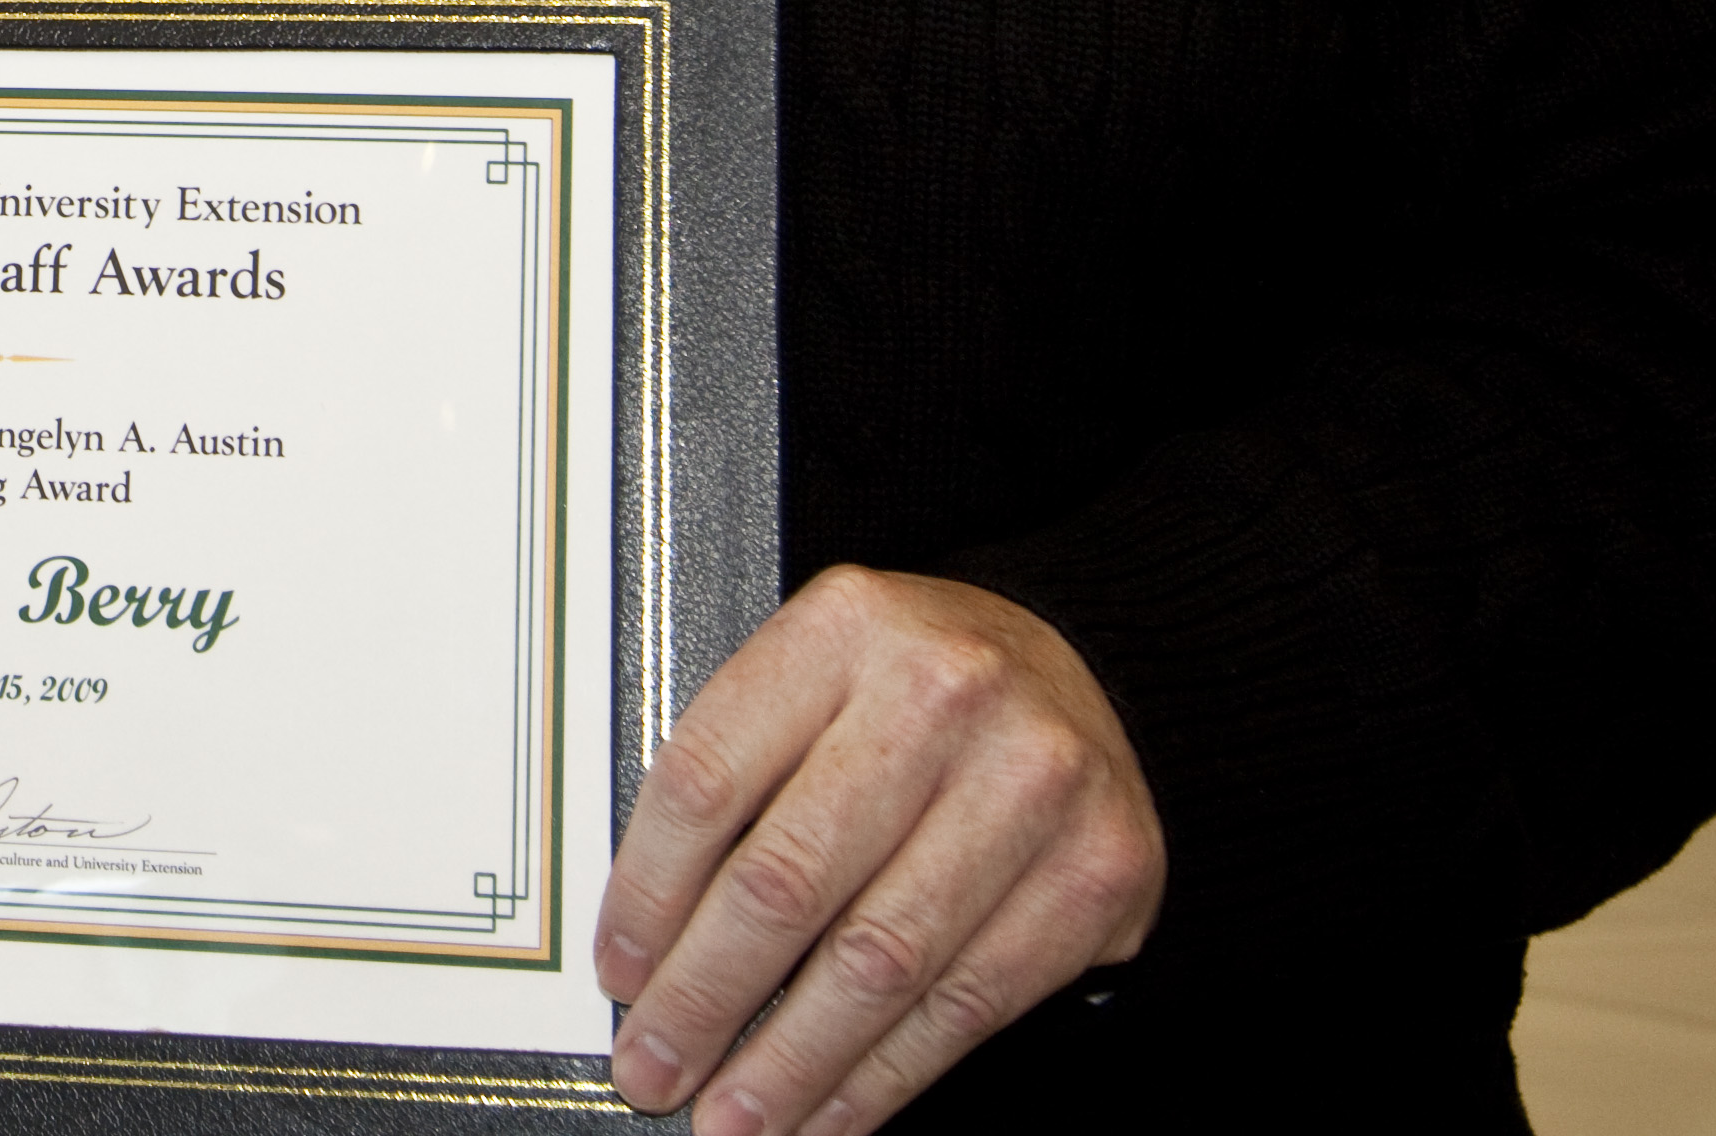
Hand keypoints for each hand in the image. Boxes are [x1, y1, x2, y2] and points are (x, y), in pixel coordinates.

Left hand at [591, 568, 1162, 1133]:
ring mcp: (1033, 782)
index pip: (709, 778)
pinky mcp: (1098, 871)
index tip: (618, 973)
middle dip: (706, 999)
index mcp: (844, 628)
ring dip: (792, 1063)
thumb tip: (646, 940)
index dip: (647, 894)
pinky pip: (965, 1004)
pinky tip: (830, 1111)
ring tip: (734, 1117)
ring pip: (878, 961)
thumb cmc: (916, 689)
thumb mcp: (816, 678)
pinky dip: (884, 1076)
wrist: (1081, 670)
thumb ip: (740, 776)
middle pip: (788, 880)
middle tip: (655, 1068)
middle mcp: (944, 693)